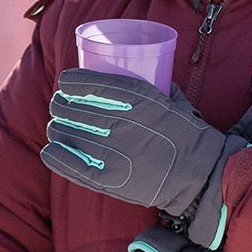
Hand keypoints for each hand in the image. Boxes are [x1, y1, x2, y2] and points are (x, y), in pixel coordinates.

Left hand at [43, 69, 251, 250]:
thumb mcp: (177, 102)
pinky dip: (57, 156)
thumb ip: (160, 88)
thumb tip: (151, 73)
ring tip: (56, 128)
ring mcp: (115, 151)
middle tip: (59, 107)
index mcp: (140, 99)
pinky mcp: (111, 179)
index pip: (93, 84)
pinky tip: (49, 150)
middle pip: (76, 109)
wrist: (201, 176)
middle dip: (61, 106)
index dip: (73, 82)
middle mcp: (123, 122)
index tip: (64, 82)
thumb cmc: (190, 136)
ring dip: (58, 128)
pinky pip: (73, 165)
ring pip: (70, 134)